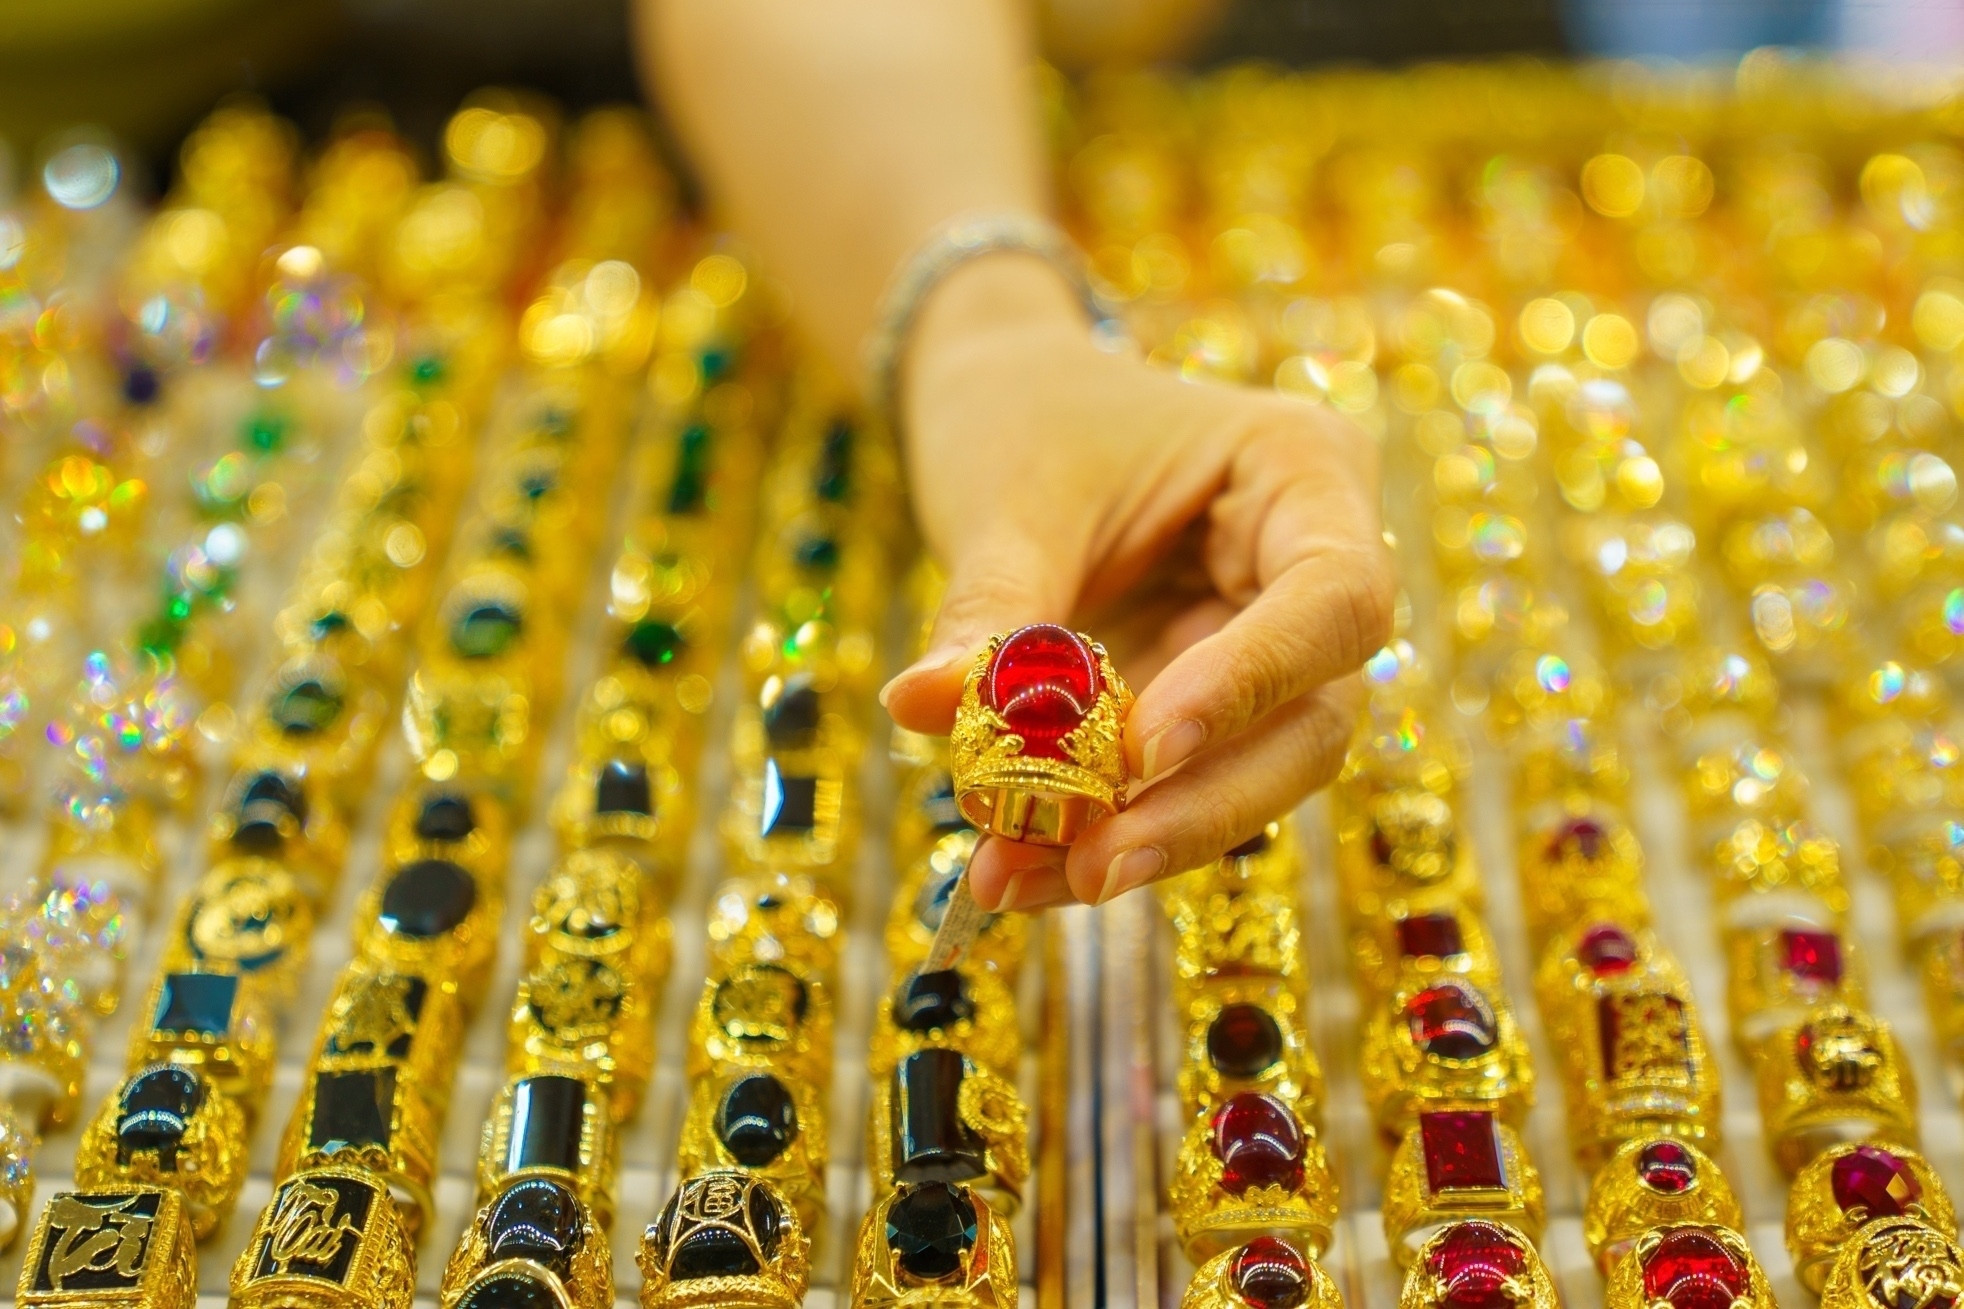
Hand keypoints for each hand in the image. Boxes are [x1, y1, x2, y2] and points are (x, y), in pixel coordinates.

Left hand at [879, 254, 1394, 911]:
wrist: (1007, 403)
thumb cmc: (1028, 414)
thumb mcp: (1010, 500)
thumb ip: (990, 609)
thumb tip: (923, 707)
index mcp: (1305, 472)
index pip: (1334, 598)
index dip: (1251, 684)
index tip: (1144, 751)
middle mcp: (1310, 568)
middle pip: (1313, 720)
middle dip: (1199, 808)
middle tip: (1088, 867)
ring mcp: (1270, 648)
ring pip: (1254, 776)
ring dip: (1142, 841)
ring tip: (1012, 878)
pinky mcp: (1210, 708)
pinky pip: (1179, 788)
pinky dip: (1100, 834)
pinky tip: (1015, 872)